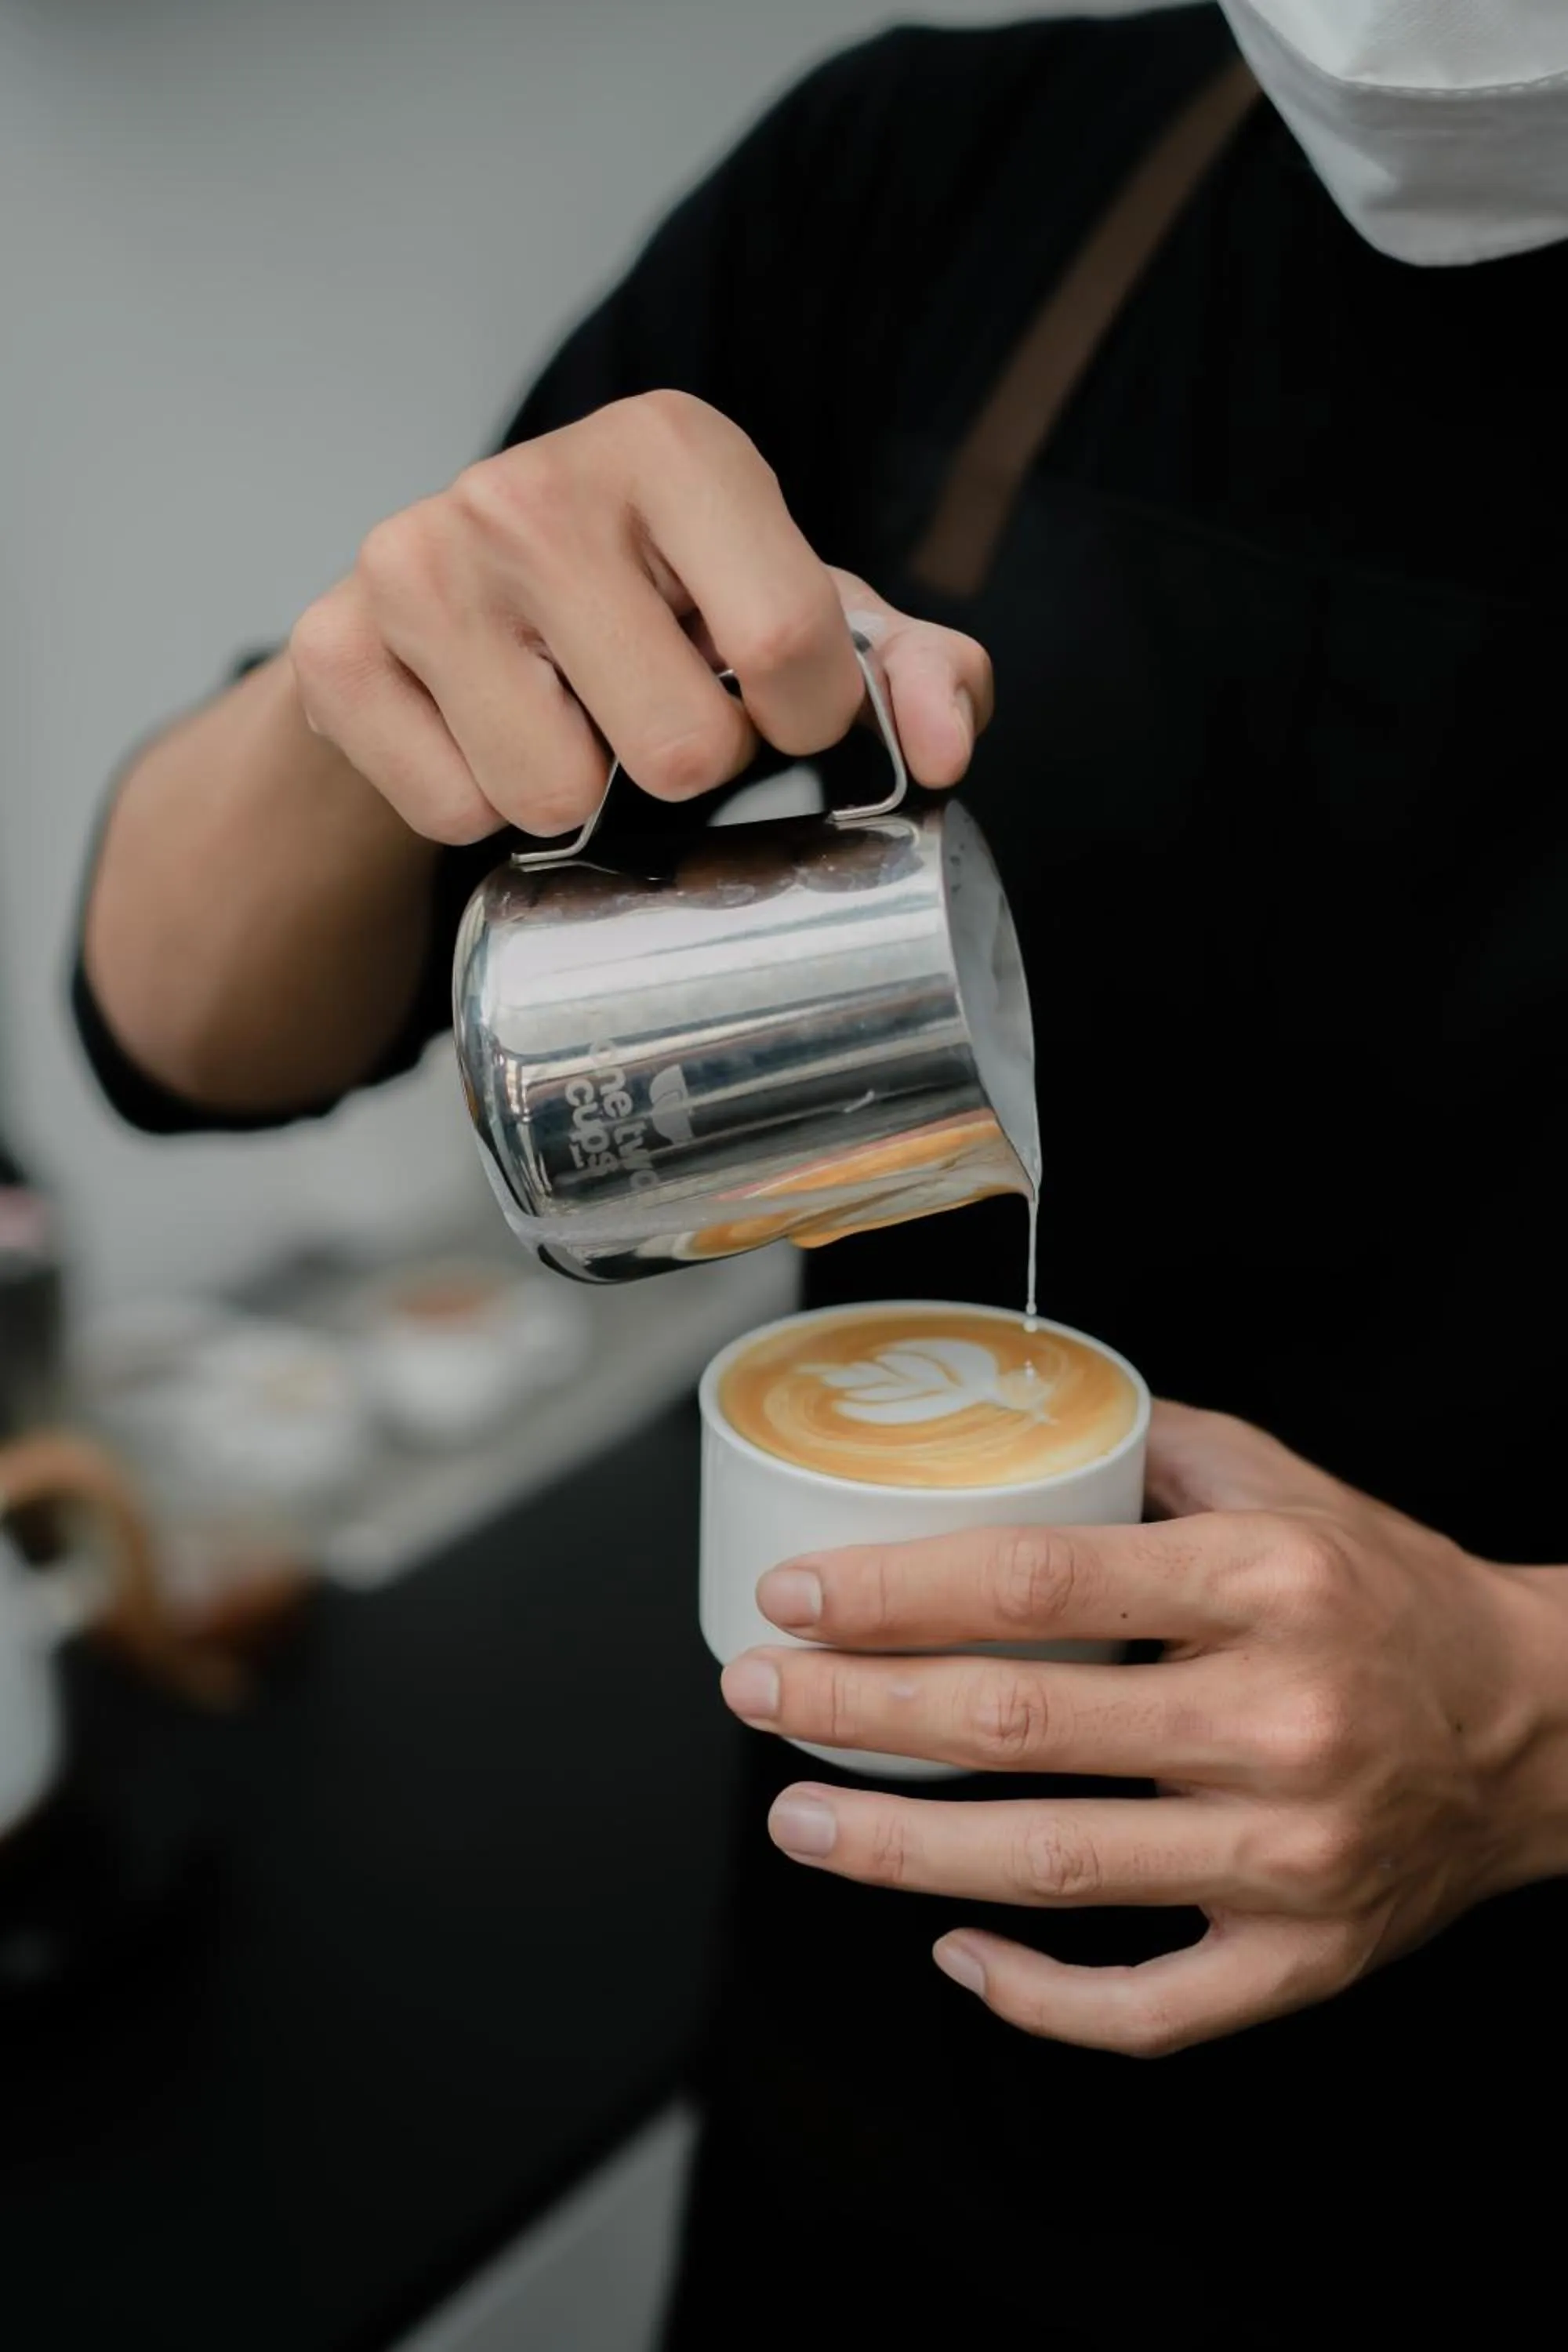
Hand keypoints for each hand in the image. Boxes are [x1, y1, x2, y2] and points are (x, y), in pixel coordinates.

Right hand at [288, 390, 991, 843]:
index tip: (780, 708)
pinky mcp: (336, 647)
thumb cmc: (656, 604)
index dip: (805, 720)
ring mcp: (420, 564)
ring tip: (566, 717)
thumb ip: (909, 668)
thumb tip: (945, 748)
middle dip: (690, 767)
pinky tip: (482, 729)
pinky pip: (454, 815)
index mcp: (672, 446)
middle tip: (656, 713)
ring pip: (555, 799)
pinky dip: (481, 806)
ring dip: (579, 798)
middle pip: (681, 751)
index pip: (789, 639)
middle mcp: (533, 487)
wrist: (455, 598)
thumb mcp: (799, 610)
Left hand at [720, 1403, 1567, 2054]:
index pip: (1037, 1587)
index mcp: (1264, 1586)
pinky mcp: (1305, 1960)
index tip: (794, 1598)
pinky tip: (952, 1950)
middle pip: (1019, 1727)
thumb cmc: (1388, 1594)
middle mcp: (1277, 1722)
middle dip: (858, 1712)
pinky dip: (1036, 1993)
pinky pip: (1146, 2008)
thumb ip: (1149, 1443)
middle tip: (755, 1696)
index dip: (894, 1595)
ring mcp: (1290, 1856)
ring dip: (900, 1851)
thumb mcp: (1284, 1484)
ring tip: (801, 1818)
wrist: (1539, 1727)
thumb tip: (1008, 1422)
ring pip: (1053, 1869)